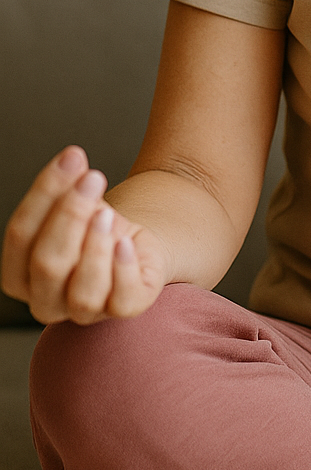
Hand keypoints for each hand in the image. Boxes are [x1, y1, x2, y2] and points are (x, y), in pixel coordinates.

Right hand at [1, 146, 169, 324]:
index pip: (19, 236)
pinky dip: (123, 269)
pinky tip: (126, 241)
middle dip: (69, 215)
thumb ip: (65, 191)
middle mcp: (46, 301)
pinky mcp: (124, 309)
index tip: (72, 157)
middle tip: (93, 178)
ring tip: (107, 213)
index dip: (44, 194)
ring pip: (83, 292)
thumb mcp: (75, 206)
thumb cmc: (93, 227)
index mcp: (19, 275)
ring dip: (95, 247)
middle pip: (47, 264)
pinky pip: (123, 301)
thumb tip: (71, 160)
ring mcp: (85, 312)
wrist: (133, 243)